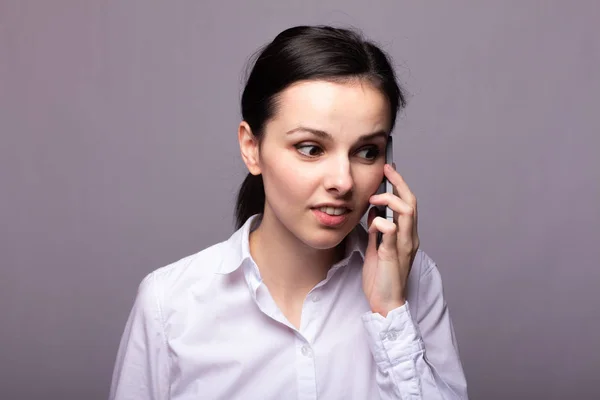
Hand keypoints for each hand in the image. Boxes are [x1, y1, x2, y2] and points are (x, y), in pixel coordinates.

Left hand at [362, 164, 419, 316]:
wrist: (385, 303)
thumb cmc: (381, 279)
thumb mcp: (377, 249)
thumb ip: (378, 231)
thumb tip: (374, 213)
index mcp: (407, 236)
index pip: (408, 205)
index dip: (400, 186)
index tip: (390, 171)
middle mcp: (410, 238)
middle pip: (411, 203)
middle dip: (399, 184)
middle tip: (387, 170)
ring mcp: (404, 246)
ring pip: (407, 213)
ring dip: (390, 200)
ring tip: (374, 198)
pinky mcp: (394, 254)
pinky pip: (392, 231)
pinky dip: (382, 222)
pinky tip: (372, 223)